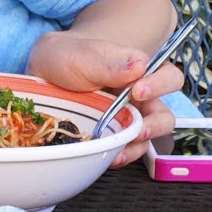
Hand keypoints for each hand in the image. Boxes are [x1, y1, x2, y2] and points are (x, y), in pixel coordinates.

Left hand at [26, 31, 183, 165]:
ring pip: (149, 137)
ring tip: (122, 148)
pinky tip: (110, 155)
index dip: (161, 85)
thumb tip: (140, 66)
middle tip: (139, 128)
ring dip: (138, 145)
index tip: (138, 90)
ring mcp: (126, 118)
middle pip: (164, 114)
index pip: (168, 76)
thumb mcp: (83, 56)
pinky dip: (122, 155)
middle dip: (156, 125)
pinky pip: (127, 149)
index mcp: (138, 70)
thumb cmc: (67, 57)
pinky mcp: (113, 135)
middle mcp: (138, 96)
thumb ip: (110, 63)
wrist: (43, 73)